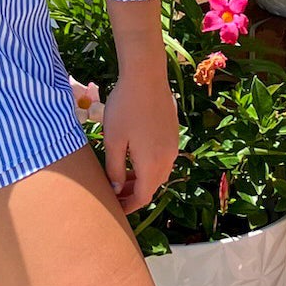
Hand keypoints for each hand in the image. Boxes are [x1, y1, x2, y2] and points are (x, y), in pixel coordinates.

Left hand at [99, 67, 180, 214]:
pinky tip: (133, 157)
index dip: (128, 206)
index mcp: (152, 164)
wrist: (146, 76)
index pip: (142, 196)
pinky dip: (148, 165)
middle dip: (133, 194)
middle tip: (113, 193)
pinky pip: (162, 159)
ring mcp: (173, 146)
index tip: (114, 209)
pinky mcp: (173, 134)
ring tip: (120, 177)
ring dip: (141, 179)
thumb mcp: (113, 140)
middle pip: (152, 186)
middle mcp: (167, 159)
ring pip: (158, 173)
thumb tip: (116, 188)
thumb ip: (114, 168)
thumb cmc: (125, 107)